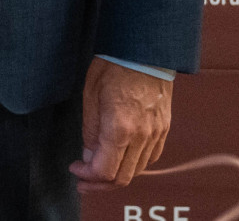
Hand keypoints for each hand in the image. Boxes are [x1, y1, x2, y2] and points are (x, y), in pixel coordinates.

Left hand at [70, 59, 171, 190]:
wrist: (145, 53)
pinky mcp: (164, 130)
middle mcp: (142, 137)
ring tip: (98, 171)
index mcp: (120, 128)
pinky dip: (133, 165)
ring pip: (137, 171)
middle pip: (123, 177)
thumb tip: (88, 157)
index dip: (88, 176)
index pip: (105, 171)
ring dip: (116, 176)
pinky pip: (149, 158)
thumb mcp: (90, 96)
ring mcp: (156, 134)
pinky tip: (119, 158)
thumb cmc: (113, 68)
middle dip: (100, 184)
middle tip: (83, 182)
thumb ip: (90, 131)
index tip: (75, 171)